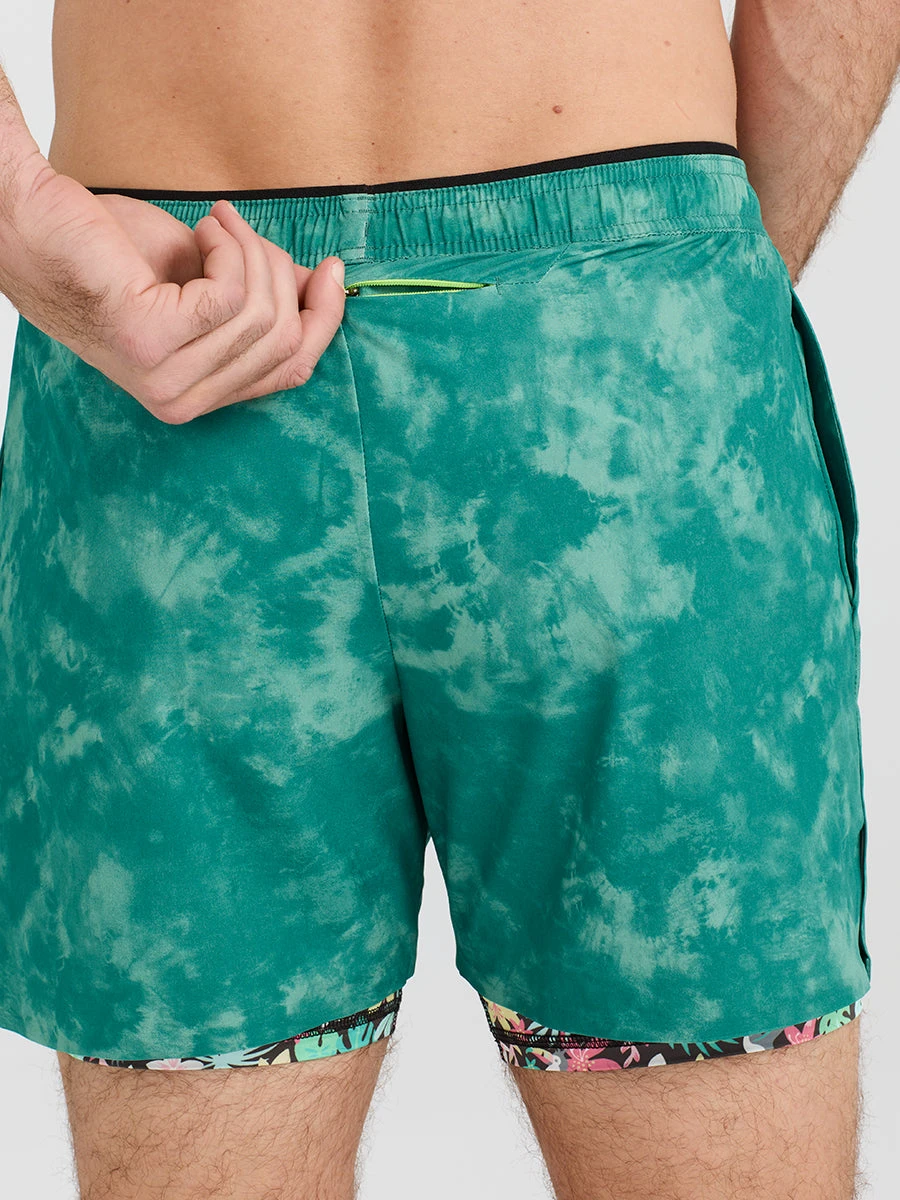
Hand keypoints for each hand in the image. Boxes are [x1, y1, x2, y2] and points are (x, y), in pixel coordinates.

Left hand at [1, 165, 345, 422]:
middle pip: (284, 343)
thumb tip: (326, 286)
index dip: (323, 320)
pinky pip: (230, 296)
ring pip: (260, 316)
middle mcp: (180, 401)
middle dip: (279, 274)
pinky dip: (228, 247)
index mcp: (197, 395)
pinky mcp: (150, 342)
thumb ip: (261, 293)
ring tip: (214, 222)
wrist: (38, 222)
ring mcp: (163, 379)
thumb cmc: (112, 247)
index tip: (334, 270)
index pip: (291, 371)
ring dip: (249, 251)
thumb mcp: (208, 274)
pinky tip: (201, 227)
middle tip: (238, 228)